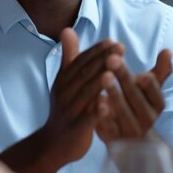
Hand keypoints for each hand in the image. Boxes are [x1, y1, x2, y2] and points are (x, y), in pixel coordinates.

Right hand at [40, 28, 123, 163]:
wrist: (52, 144)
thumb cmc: (65, 108)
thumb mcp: (64, 81)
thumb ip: (69, 57)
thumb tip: (67, 29)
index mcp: (63, 80)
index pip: (80, 61)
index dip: (97, 51)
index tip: (114, 42)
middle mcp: (64, 93)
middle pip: (85, 73)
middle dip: (103, 60)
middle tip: (121, 49)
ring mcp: (68, 111)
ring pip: (86, 94)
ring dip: (101, 80)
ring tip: (116, 69)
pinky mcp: (74, 130)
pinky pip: (85, 119)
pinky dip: (96, 112)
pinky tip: (108, 105)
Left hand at [96, 49, 172, 140]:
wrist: (129, 139)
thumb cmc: (137, 104)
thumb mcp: (150, 89)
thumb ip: (160, 70)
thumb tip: (168, 50)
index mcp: (157, 104)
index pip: (153, 87)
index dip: (145, 77)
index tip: (136, 65)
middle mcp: (147, 118)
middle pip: (135, 95)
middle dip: (123, 76)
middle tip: (111, 59)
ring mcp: (131, 129)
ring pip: (122, 110)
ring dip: (113, 92)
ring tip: (103, 76)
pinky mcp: (114, 138)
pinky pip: (108, 125)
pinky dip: (102, 113)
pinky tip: (95, 100)